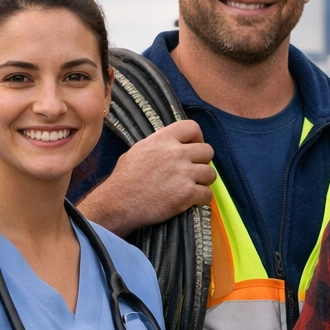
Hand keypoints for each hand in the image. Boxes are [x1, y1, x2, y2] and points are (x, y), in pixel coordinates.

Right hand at [79, 120, 214, 235]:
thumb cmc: (124, 179)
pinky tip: (190, 200)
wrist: (118, 203)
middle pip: (208, 151)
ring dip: (203, 181)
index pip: (192, 127)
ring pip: (211, 173)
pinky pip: (207, 194)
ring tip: (191, 186)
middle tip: (192, 171)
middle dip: (202, 162)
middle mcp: (176, 153)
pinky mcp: (188, 192)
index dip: (197, 138)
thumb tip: (172, 145)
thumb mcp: (138, 151)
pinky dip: (201, 199)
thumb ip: (159, 145)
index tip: (192, 148)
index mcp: (163, 139)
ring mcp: (184, 173)